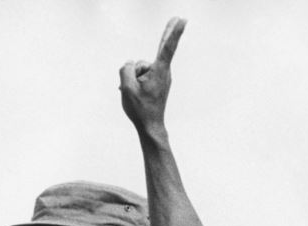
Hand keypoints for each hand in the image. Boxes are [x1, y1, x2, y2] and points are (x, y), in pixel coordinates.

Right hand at [120, 17, 185, 133]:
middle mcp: (164, 72)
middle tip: (179, 17)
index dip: (173, 32)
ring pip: (143, 66)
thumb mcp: (126, 87)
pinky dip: (136, 81)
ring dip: (135, 76)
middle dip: (169, 32)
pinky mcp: (158, 82)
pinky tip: (134, 90)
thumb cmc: (139, 108)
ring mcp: (162, 77)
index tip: (182, 20)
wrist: (150, 126)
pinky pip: (144, 74)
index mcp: (159, 71)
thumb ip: (126, 70)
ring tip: (135, 92)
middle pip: (161, 49)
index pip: (167, 47)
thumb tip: (130, 63)